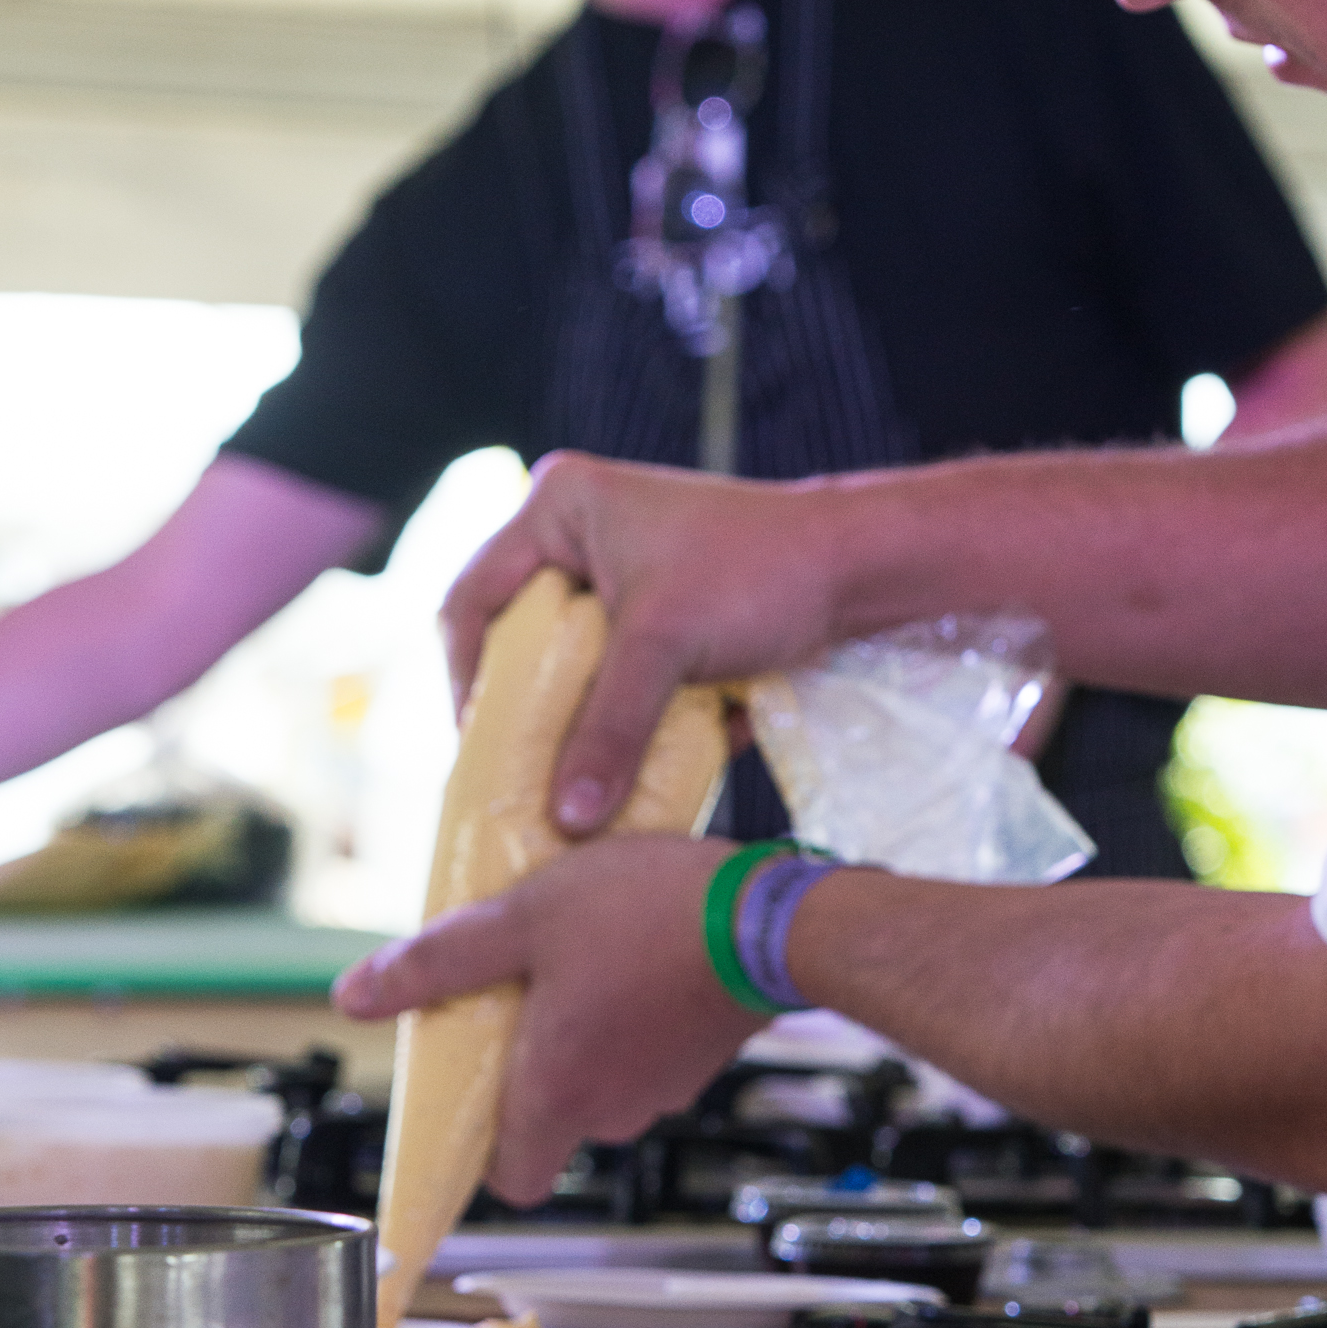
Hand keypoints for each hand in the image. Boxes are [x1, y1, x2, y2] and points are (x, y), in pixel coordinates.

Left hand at [333, 836, 760, 1199]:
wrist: (775, 915)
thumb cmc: (652, 916)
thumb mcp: (523, 918)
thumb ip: (438, 963)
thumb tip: (355, 995)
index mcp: (557, 1094)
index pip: (508, 1181)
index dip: (482, 1151)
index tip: (467, 1100)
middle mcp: (612, 1109)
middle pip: (549, 1117)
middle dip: (529, 1062)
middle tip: (519, 989)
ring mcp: (663, 1089)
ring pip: (599, 1080)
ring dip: (582, 1033)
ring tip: (579, 957)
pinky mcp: (701, 1059)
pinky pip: (644, 1053)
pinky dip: (631, 1018)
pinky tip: (632, 953)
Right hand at [442, 453, 848, 831]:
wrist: (862, 568)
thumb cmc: (759, 575)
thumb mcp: (667, 647)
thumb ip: (609, 729)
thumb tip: (567, 820)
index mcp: (559, 507)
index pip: (474, 600)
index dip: (465, 680)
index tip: (477, 749)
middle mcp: (580, 536)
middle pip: (519, 638)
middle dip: (522, 712)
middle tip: (513, 779)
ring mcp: (621, 577)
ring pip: (570, 666)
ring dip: (573, 727)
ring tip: (563, 791)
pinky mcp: (660, 618)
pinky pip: (617, 677)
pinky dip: (620, 723)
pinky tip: (618, 778)